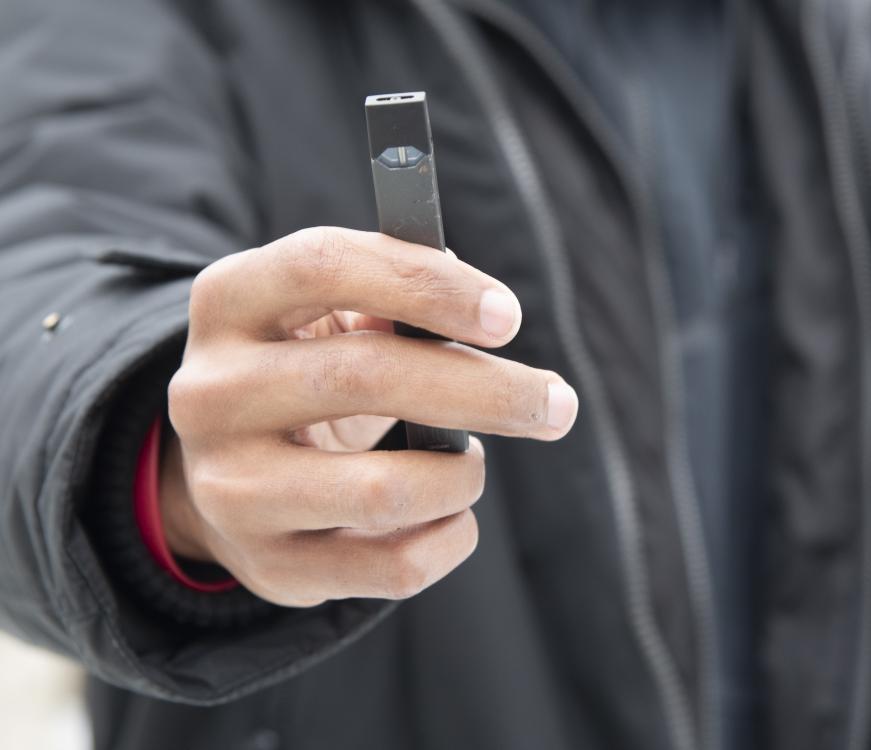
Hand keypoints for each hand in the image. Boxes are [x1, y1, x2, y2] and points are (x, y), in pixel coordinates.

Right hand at [161, 227, 577, 606]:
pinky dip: (452, 538)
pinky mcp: (270, 565)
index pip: (324, 266)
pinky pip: (396, 565)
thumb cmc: (310, 372)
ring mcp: (232, 489)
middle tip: (557, 404)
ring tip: (471, 463)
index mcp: (228, 302)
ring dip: (462, 475)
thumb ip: (397, 295)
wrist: (230, 473)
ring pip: (386, 489)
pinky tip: (452, 515)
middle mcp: (211, 393)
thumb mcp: (330, 316)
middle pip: (366, 377)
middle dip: (487, 391)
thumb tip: (487, 314)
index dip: (427, 285)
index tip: (508, 317)